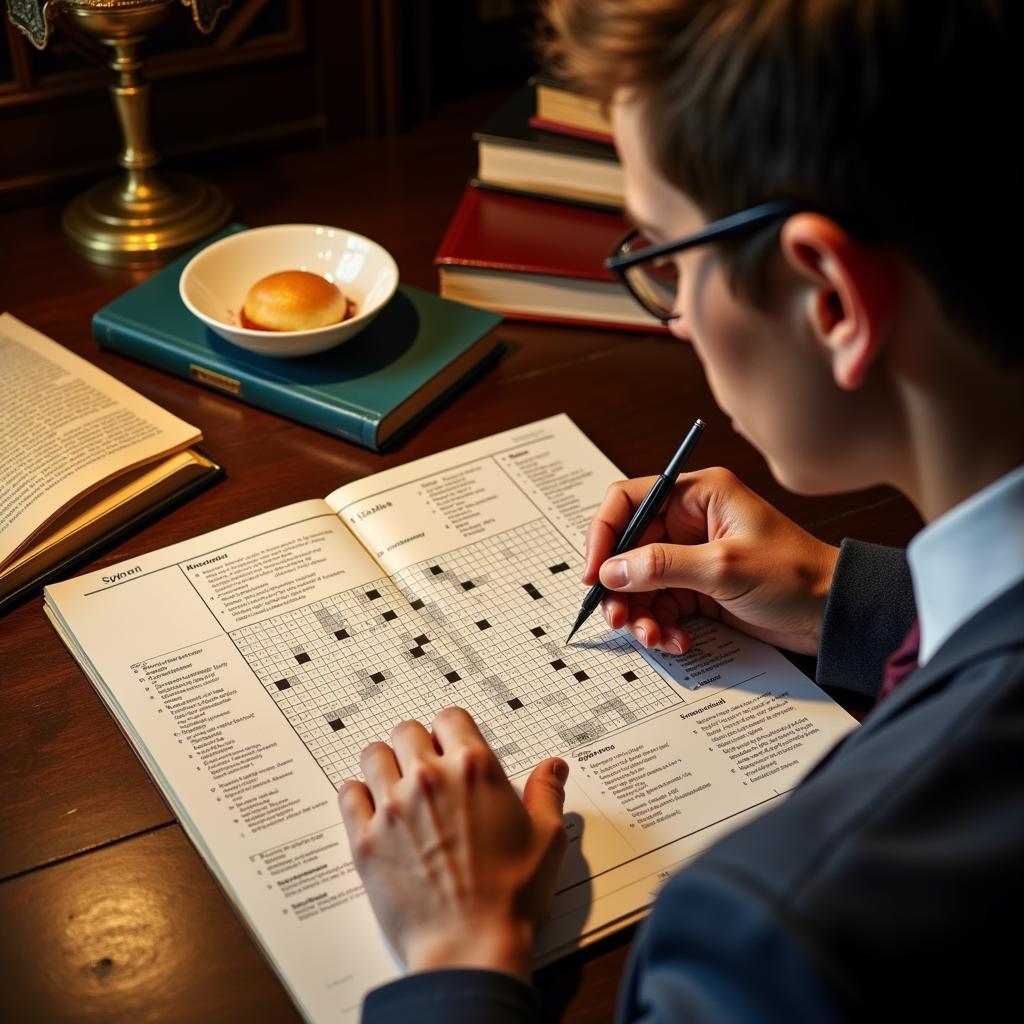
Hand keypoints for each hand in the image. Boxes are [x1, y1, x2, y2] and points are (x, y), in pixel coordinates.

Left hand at [339, 707, 568, 978]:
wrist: (470, 946)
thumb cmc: (512, 897)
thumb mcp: (547, 838)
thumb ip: (547, 793)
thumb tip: (553, 767)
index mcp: (473, 769)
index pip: (450, 717)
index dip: (453, 731)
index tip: (453, 746)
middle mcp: (429, 779)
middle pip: (407, 730)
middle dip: (417, 744)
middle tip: (426, 767)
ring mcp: (392, 807)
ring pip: (373, 754)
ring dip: (385, 763)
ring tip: (396, 784)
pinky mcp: (365, 838)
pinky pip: (348, 794)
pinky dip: (357, 795)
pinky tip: (371, 807)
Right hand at [583, 467, 838, 655]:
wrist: (833, 615)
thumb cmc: (795, 575)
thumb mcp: (724, 567)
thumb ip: (662, 566)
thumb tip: (611, 571)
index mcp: (697, 495)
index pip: (628, 501)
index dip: (603, 534)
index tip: (594, 572)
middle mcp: (689, 521)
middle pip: (627, 548)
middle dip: (619, 585)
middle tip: (616, 616)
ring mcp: (691, 556)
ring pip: (640, 582)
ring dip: (639, 613)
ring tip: (651, 637)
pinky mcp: (698, 588)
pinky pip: (660, 605)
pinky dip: (661, 626)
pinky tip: (677, 642)